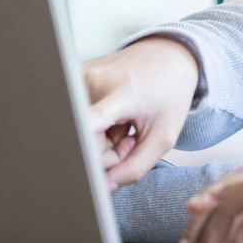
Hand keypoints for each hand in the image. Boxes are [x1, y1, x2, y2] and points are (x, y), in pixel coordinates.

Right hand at [83, 37, 199, 188]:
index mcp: (121, 94)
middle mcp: (94, 82)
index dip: (82, 152)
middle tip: (129, 138)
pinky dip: (94, 126)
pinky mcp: (74, 78)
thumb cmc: (169, 92)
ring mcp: (81, 77)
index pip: (86, 124)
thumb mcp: (164, 136)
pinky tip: (112, 116)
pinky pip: (77, 118)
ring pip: (79, 132)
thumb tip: (104, 186)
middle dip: (104, 153)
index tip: (83, 168)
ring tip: (123, 123)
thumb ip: (136, 167)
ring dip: (99, 139)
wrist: (169, 56)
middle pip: (83, 141)